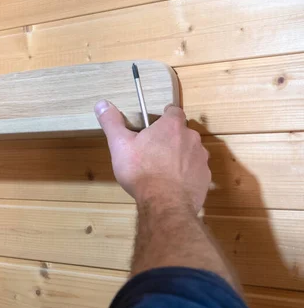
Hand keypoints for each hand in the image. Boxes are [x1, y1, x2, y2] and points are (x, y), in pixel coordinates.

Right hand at [94, 101, 210, 212]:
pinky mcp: (205, 177)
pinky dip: (186, 174)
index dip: (164, 117)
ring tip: (163, 170)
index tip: (154, 126)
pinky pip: (196, 170)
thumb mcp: (120, 145)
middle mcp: (191, 138)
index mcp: (172, 126)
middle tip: (154, 151)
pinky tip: (173, 184)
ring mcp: (201, 158)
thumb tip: (101, 103)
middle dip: (171, 138)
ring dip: (180, 156)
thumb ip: (112, 123)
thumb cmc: (141, 171)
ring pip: (191, 151)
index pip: (174, 111)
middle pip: (182, 132)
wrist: (165, 203)